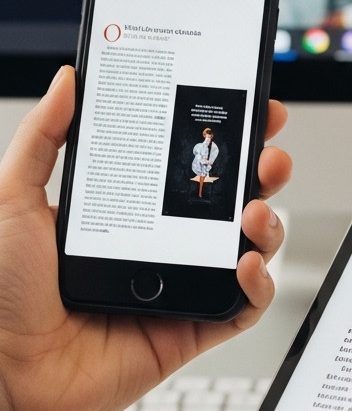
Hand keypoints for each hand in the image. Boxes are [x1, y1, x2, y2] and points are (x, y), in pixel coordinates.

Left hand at [0, 66, 291, 410]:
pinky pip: (240, 308)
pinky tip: (245, 263)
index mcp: (125, 211)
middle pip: (228, 200)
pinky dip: (258, 285)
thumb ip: (44, 135)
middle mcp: (156, 245)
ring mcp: (175, 288)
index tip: (250, 109)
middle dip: (261, 171)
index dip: (224, 137)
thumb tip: (68, 78)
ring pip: (245, 248)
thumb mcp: (15, 196)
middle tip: (267, 156)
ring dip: (266, 223)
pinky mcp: (186, 332)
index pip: (186, 164)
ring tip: (254, 210)